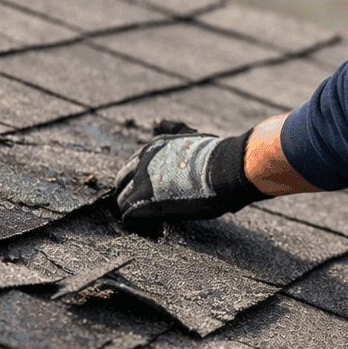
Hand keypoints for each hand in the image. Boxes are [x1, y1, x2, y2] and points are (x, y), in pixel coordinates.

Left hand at [112, 123, 260, 232]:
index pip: (132, 167)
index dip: (140, 181)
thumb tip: (159, 121)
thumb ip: (173, 130)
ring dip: (134, 211)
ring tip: (151, 221)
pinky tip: (154, 227)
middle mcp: (142, 162)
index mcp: (153, 147)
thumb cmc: (218, 155)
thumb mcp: (191, 134)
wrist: (226, 169)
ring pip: (122, 201)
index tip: (153, 192)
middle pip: (121, 183)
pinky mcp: (142, 202)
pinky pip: (128, 217)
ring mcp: (140, 182)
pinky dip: (138, 224)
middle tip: (148, 208)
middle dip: (131, 195)